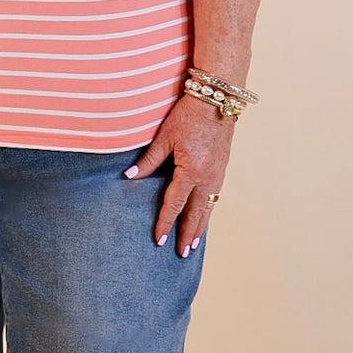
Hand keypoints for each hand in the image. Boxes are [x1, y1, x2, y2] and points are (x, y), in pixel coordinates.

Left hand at [124, 92, 233, 256]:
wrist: (217, 99)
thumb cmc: (188, 115)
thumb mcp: (164, 137)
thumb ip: (148, 160)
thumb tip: (130, 177)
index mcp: (190, 170)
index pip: (175, 204)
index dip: (166, 223)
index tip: (160, 240)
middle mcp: (207, 177)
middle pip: (196, 213)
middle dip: (188, 234)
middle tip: (182, 253)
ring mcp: (218, 174)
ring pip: (208, 207)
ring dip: (200, 226)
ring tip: (193, 243)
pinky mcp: (222, 168)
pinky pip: (215, 196)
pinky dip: (208, 210)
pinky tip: (203, 216)